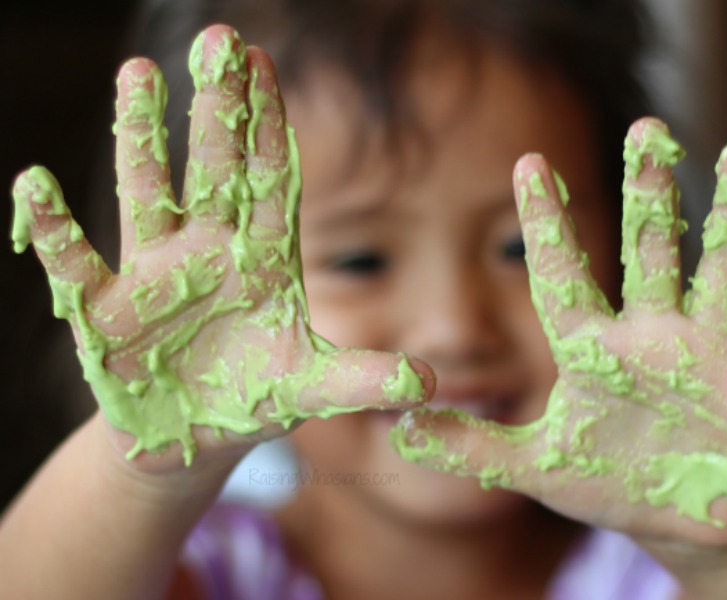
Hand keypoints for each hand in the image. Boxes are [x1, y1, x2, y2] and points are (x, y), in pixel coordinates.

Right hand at [11, 25, 432, 469]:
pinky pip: (77, 262)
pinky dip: (57, 230)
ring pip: (146, 193)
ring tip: (137, 73)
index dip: (268, 126)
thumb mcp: (311, 386)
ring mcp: (152, 273)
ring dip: (140, 137)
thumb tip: (430, 383)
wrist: (190, 433)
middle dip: (216, 108)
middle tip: (218, 38)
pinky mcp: (104, 310)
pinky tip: (37, 185)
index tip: (266, 65)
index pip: (267, 181)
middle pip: (213, 169)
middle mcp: (207, 251)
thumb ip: (364, 377)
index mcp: (261, 261)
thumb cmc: (253, 396)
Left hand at [390, 117, 726, 554]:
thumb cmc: (605, 481)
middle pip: (649, 252)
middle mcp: (652, 336)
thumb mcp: (533, 466)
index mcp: (593, 349)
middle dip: (648, 193)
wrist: (675, 517)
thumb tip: (401, 425)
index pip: (564, 275)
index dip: (546, 223)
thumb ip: (469, 446)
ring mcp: (710, 355)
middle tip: (646, 126)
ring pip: (724, 274)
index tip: (529, 163)